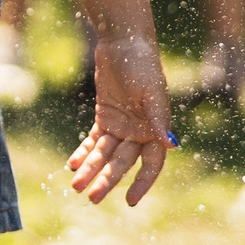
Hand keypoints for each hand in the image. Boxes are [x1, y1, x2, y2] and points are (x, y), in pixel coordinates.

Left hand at [67, 33, 172, 206]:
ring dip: (91, 169)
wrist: (123, 43)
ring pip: (104, 154)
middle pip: (122, 162)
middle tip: (92, 198)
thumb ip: (159, 119)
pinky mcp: (106, 116)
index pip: (151, 164)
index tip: (130, 201)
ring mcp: (122, 125)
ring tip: (76, 186)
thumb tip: (171, 145)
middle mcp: (140, 132)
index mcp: (156, 130)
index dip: (142, 183)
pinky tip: (73, 165)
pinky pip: (94, 140)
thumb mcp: (151, 91)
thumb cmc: (142, 66)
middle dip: (107, 180)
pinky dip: (84, 152)